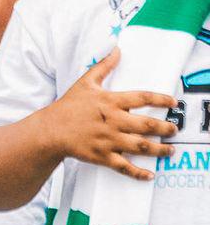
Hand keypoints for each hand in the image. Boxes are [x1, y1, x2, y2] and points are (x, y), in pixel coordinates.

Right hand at [51, 48, 176, 180]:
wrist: (50, 130)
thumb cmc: (68, 106)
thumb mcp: (85, 83)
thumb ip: (103, 66)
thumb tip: (116, 50)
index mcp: (110, 102)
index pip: (143, 98)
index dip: (161, 99)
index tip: (173, 102)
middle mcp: (113, 121)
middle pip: (148, 125)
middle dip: (166, 128)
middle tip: (174, 130)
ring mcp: (108, 140)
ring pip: (141, 147)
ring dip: (160, 150)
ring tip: (170, 150)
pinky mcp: (102, 156)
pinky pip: (124, 166)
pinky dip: (139, 173)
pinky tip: (150, 175)